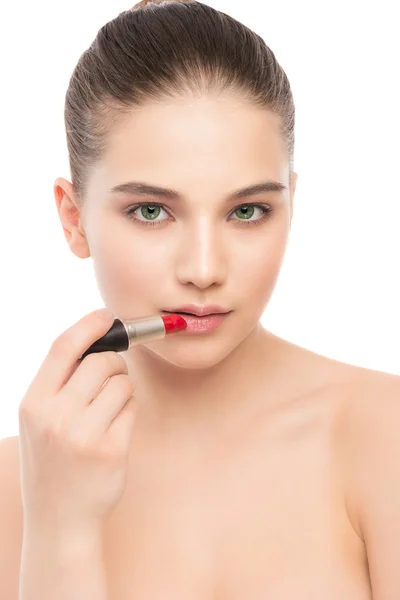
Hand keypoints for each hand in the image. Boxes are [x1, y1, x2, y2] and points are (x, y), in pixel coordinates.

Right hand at [18, 308, 137, 528]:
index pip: (63, 347)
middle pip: (102, 361)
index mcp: (33, 403)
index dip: (89, 325)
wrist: (58, 519)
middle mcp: (55, 416)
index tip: (106, 316)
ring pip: (122, 382)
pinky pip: (132, 407)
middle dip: (114, 363)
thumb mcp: (39, 420)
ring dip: (123, 389)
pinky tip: (115, 429)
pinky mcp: (111, 449)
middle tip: (111, 378)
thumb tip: (96, 339)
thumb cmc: (53, 461)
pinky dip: (129, 410)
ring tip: (108, 411)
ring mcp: (84, 434)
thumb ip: (60, 382)